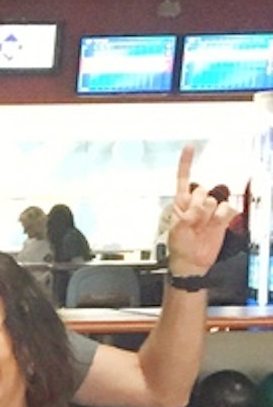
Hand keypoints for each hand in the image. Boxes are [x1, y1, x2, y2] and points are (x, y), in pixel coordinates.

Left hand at [165, 145, 235, 275]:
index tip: (190, 146)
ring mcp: (211, 208)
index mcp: (181, 201)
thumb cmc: (180, 244)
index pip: (184, 178)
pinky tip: (215, 226)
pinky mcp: (224, 216)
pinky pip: (228, 208)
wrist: (193, 259)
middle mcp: (196, 201)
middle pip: (203, 191)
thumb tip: (200, 208)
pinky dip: (223, 217)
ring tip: (202, 227)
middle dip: (198, 208)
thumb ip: (188, 216)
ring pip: (216, 200)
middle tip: (194, 223)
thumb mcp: (177, 229)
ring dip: (210, 215)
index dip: (187, 162)